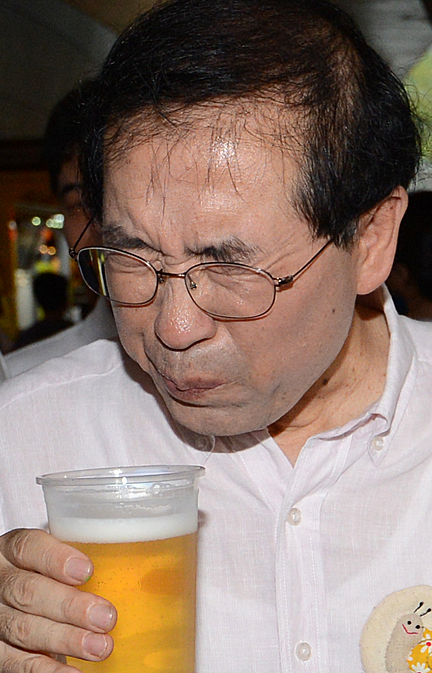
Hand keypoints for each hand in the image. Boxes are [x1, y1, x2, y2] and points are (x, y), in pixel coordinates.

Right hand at [0, 528, 116, 671]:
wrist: (15, 602)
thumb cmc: (49, 576)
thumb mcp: (58, 560)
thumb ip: (87, 562)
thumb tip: (156, 575)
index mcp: (13, 550)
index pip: (29, 547)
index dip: (56, 558)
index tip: (87, 570)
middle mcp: (0, 581)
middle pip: (28, 591)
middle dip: (69, 606)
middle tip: (106, 616)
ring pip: (23, 629)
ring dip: (66, 640)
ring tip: (101, 647)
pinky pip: (17, 665)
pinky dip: (47, 672)